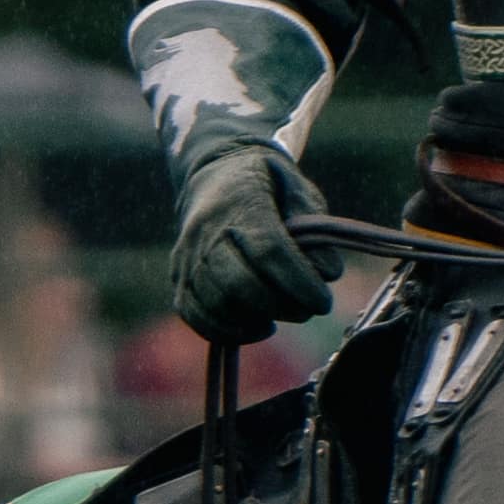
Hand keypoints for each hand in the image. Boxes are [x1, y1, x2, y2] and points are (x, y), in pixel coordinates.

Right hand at [166, 131, 334, 342]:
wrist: (216, 171)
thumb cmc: (270, 188)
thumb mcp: (300, 192)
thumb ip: (316, 231)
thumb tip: (325, 275)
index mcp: (242, 201)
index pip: (269, 251)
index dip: (299, 283)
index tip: (322, 302)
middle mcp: (207, 229)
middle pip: (238, 284)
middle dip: (279, 306)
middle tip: (305, 310)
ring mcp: (187, 255)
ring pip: (215, 304)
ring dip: (254, 322)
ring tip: (280, 318)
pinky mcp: (178, 276)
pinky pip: (195, 315)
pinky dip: (227, 331)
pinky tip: (256, 327)